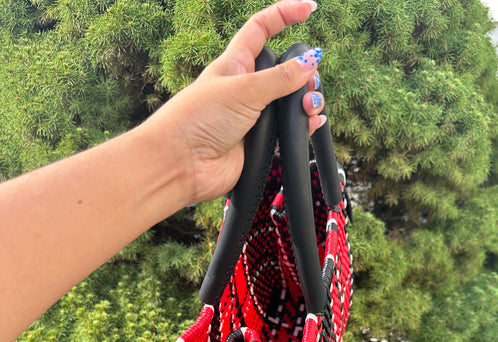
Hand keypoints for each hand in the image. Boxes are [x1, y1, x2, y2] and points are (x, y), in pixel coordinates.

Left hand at [139, 0, 324, 204]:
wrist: (182, 165)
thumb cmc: (198, 120)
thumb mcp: (244, 90)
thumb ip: (281, 77)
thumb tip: (311, 62)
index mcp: (235, 64)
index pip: (261, 29)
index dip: (284, 15)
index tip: (309, 8)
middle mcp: (244, 89)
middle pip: (283, 70)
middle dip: (303, 72)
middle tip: (310, 82)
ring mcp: (251, 117)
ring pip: (288, 103)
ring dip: (305, 102)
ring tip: (309, 107)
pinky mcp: (257, 144)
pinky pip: (286, 132)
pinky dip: (301, 127)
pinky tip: (310, 124)